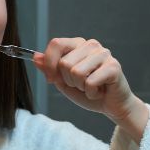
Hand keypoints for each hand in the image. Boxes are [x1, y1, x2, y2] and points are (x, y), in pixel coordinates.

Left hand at [33, 37, 149, 140]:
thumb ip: (50, 70)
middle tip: (81, 85)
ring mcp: (104, 54)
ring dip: (80, 87)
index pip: (56, 44)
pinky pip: (90, 82)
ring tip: (91, 88)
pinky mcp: (113, 67)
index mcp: (78, 44)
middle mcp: (91, 45)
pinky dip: (91, 93)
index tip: (52, 79)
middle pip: (64, 63)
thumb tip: (36, 57)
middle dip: (68, 81)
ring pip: (76, 72)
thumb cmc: (89, 92)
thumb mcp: (64, 82)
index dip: (49, 64)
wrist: (112, 106)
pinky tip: (99, 91)